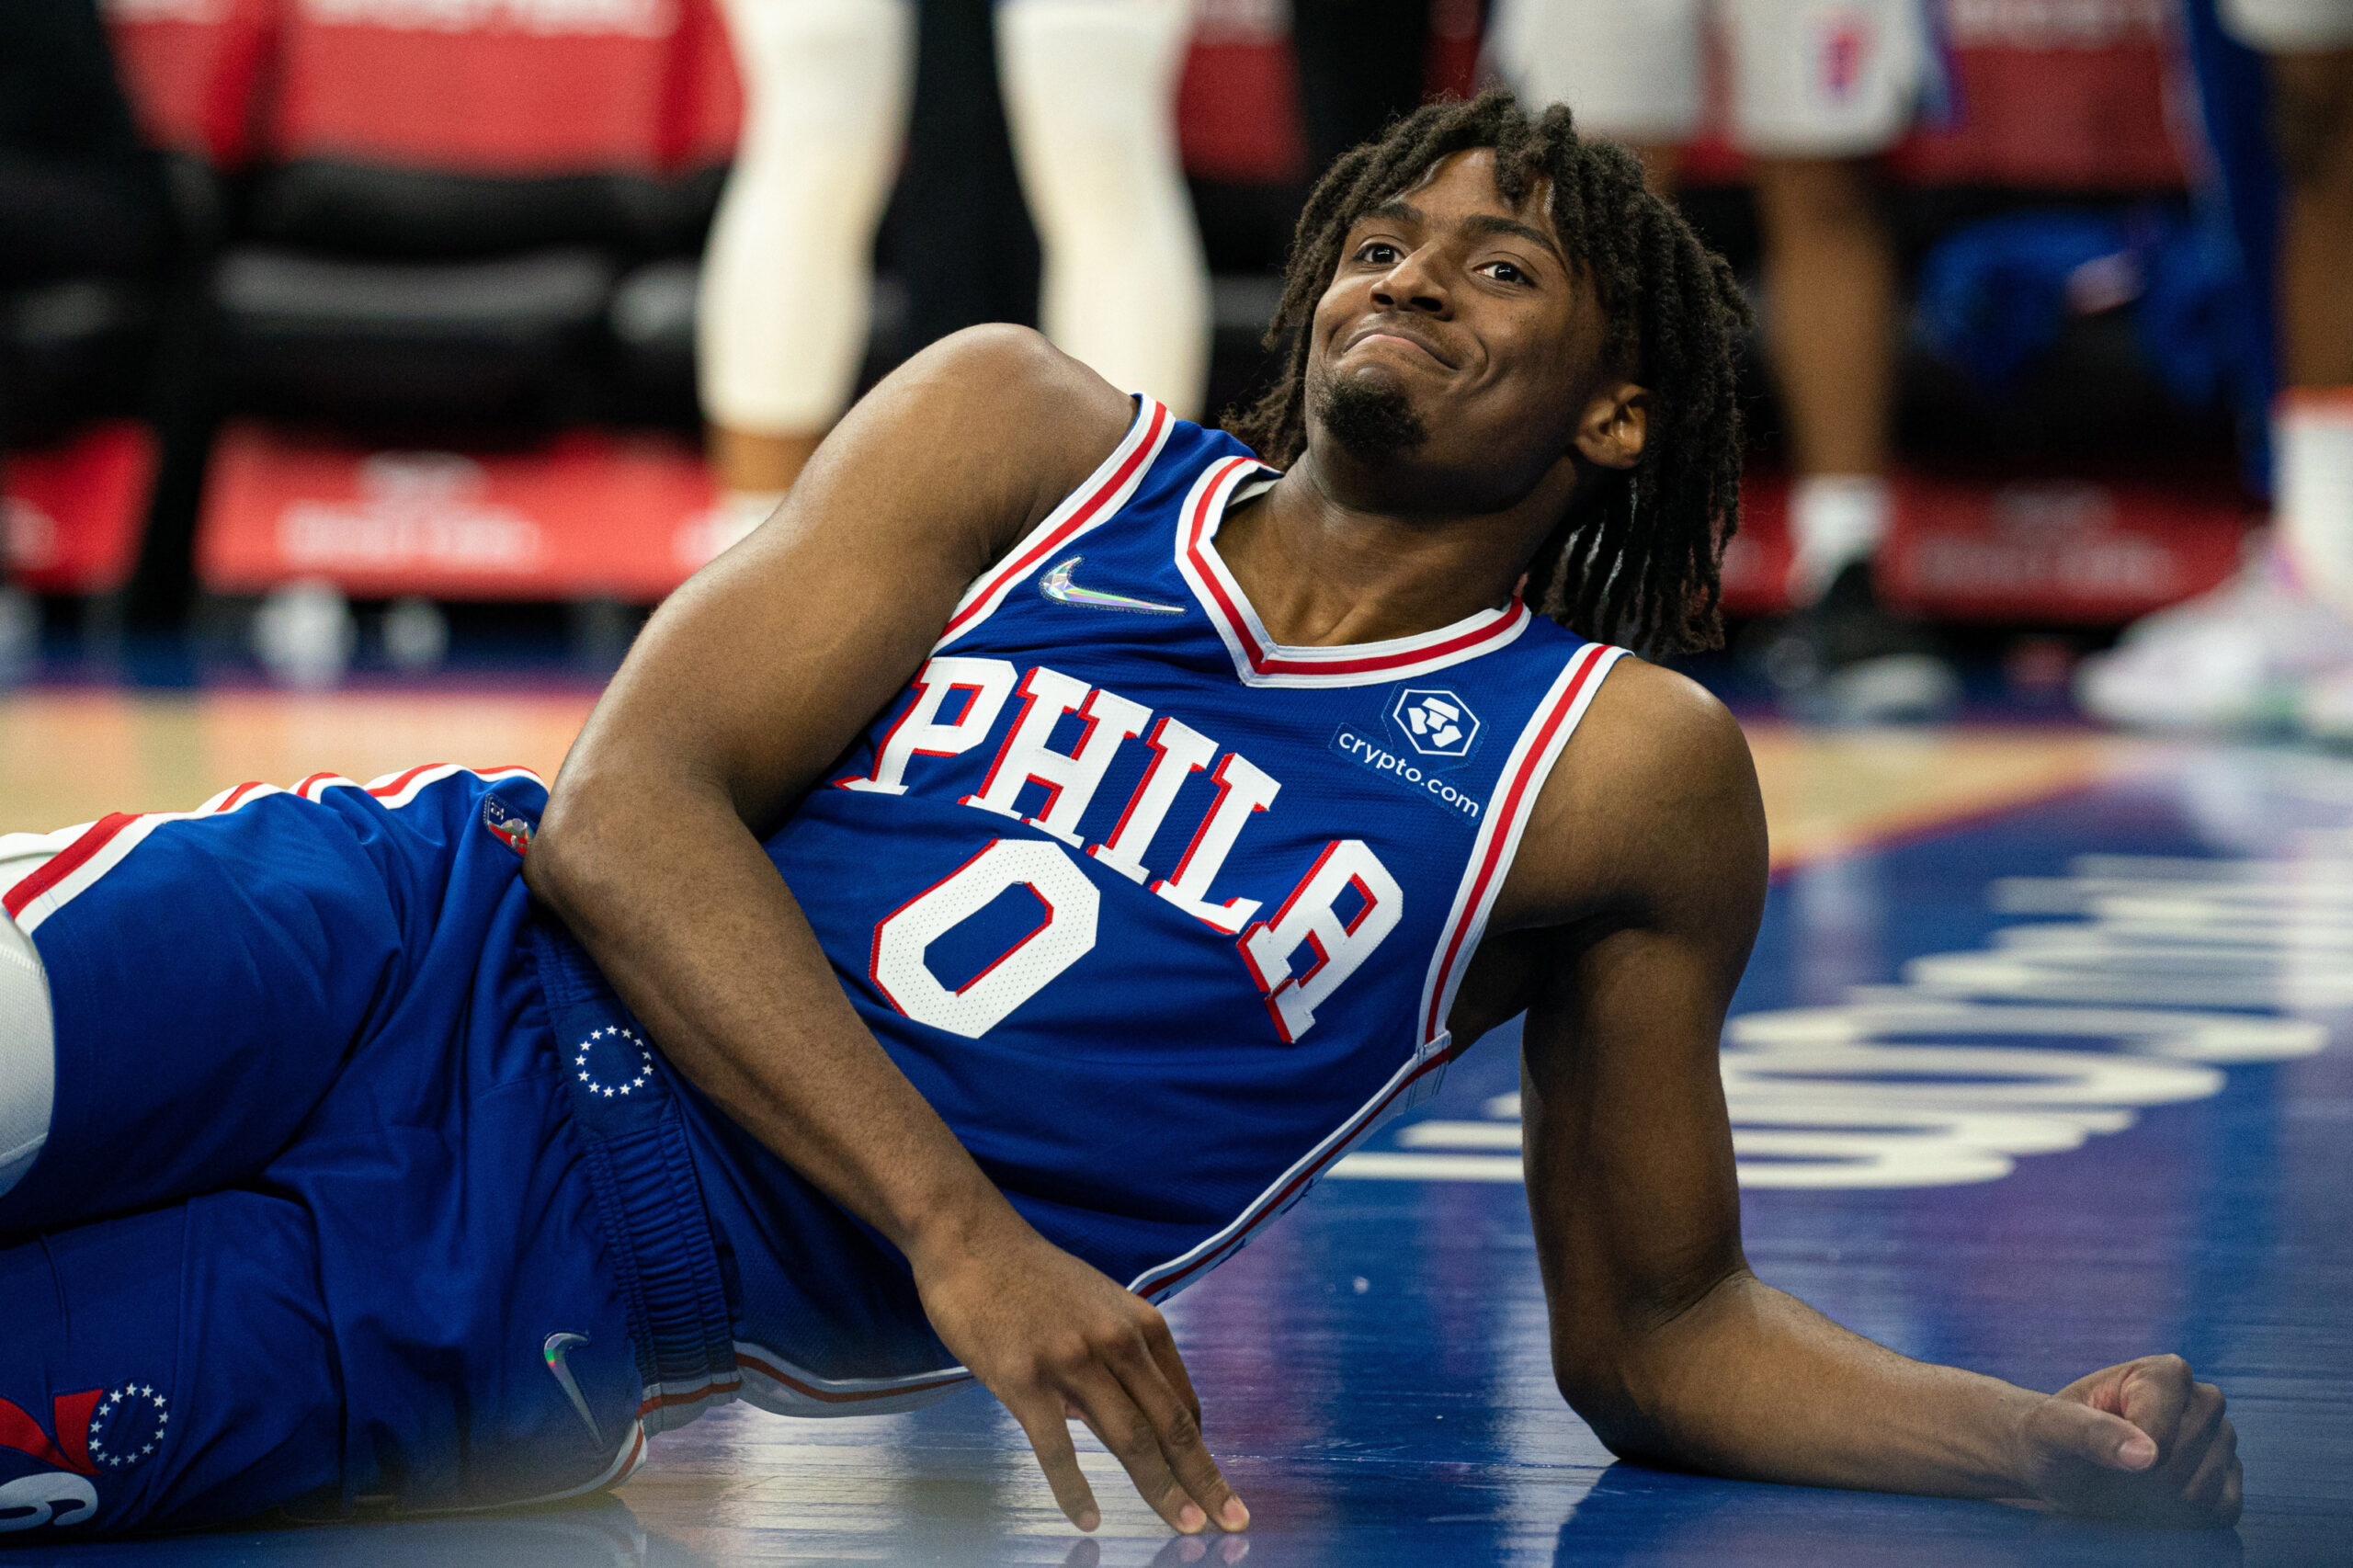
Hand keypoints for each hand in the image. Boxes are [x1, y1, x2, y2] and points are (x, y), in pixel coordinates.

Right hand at [914, 1220, 1249, 1535]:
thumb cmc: (1033, 1277)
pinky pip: (1057, 1446)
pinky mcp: (1025, 1378)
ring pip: (1130, 1438)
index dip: (1203, 1452)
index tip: (1216, 1487)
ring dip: (1163, 1488)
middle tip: (1232, 1521)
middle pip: (1170, 1425)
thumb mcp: (1098, 1304)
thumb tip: (1132, 1414)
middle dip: (1204, 1478)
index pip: (1184, 1403)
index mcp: (1141, 1324)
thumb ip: (1122, 1356)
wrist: (972, 1240)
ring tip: (1185, 1526)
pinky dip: (1075, 1488)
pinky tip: (1089, 1518)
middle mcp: (1116, 1342)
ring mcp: (1071, 1360)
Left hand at [2012, 1354, 2240, 1526]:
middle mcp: (2200, 1400)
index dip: (2131, 1450)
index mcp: (2163, 1374)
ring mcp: (2219, 1439)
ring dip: (2164, 1499)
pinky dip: (2189, 1517)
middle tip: (2115, 1469)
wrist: (2060, 1466)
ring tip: (2132, 1482)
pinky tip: (2158, 1501)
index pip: (2164, 1426)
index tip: (2101, 1450)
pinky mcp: (2227, 1478)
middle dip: (2147, 1475)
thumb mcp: (2052, 1429)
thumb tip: (2147, 1455)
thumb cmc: (2051, 1438)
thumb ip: (2091, 1432)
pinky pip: (2226, 1508)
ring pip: (2208, 1486)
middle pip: (2191, 1454)